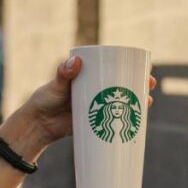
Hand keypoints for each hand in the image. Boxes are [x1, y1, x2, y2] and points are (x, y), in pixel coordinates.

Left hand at [0, 56, 156, 158]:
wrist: (38, 126)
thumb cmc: (45, 100)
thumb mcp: (56, 85)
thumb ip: (63, 74)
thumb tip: (76, 62)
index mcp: (90, 77)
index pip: (114, 69)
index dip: (132, 68)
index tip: (144, 67)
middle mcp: (97, 90)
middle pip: (123, 85)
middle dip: (140, 85)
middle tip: (149, 85)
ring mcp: (98, 107)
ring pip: (122, 103)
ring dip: (138, 102)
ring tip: (148, 103)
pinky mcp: (97, 123)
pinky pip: (115, 121)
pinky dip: (127, 121)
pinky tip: (139, 123)